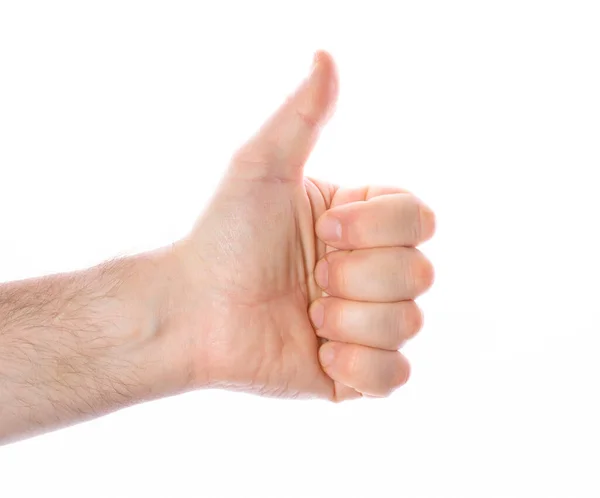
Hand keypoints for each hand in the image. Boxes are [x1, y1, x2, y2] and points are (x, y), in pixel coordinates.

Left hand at [166, 51, 434, 400]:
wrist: (193, 309)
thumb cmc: (224, 236)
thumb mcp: (262, 167)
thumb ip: (302, 116)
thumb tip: (325, 57)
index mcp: (364, 226)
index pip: (421, 219)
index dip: (377, 228)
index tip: (322, 229)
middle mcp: (372, 272)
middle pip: (421, 273)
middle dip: (357, 275)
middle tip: (309, 274)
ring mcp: (367, 324)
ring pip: (408, 322)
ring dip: (349, 318)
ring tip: (306, 315)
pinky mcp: (355, 375)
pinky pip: (395, 376)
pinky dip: (361, 366)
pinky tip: (321, 355)